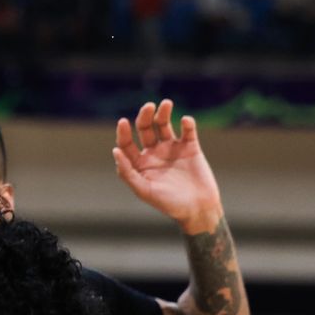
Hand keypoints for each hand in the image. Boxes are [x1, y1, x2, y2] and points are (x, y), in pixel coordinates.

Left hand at [113, 100, 223, 233]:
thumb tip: (115, 150)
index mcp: (139, 162)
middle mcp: (154, 152)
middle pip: (146, 128)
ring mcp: (172, 148)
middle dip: (145, 116)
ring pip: (165, 125)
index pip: (127, 142)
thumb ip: (127, 172)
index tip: (123, 122)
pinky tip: (186, 121)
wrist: (198, 210)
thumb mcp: (144, 190)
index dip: (123, 132)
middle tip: (148, 106)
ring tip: (166, 104)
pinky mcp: (191, 148)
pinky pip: (188, 132)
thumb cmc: (168, 204)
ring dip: (163, 113)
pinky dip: (187, 124)